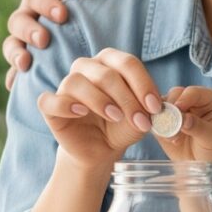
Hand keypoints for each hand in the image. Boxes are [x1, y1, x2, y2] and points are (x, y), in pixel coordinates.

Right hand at [2, 0, 109, 89]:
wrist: (99, 23)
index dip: (46, 4)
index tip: (62, 15)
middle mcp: (28, 16)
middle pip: (17, 21)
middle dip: (28, 30)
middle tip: (44, 40)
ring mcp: (25, 40)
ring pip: (11, 45)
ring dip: (15, 54)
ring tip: (25, 64)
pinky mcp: (29, 61)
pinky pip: (15, 71)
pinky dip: (14, 78)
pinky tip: (16, 87)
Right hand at [36, 48, 161, 168]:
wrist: (101, 149)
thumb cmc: (122, 126)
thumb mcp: (141, 116)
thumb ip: (150, 107)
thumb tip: (161, 103)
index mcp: (110, 62)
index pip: (127, 63)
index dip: (143, 83)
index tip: (155, 107)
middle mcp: (87, 67)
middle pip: (105, 72)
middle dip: (126, 98)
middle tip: (140, 120)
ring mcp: (66, 85)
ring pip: (76, 81)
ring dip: (99, 100)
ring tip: (115, 116)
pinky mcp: (50, 107)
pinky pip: (49, 100)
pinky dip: (65, 105)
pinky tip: (81, 113)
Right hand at [155, 86, 211, 166]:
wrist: (205, 166)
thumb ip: (198, 127)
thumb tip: (184, 119)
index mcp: (206, 98)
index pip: (193, 92)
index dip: (185, 98)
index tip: (179, 108)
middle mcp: (189, 100)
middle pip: (174, 95)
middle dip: (170, 109)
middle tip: (172, 126)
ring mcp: (174, 111)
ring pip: (160, 105)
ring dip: (161, 119)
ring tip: (172, 138)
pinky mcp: (162, 123)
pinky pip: (153, 119)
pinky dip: (155, 126)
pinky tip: (165, 139)